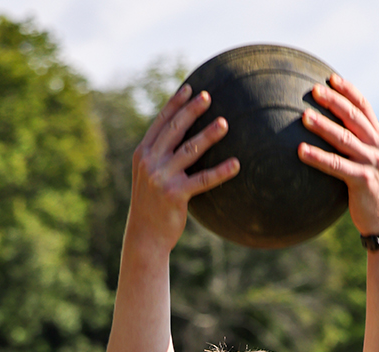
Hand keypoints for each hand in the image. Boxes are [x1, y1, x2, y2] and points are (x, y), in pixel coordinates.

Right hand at [128, 84, 238, 249]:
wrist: (144, 236)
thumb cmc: (151, 204)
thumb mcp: (149, 176)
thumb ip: (160, 156)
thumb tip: (181, 137)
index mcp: (142, 154)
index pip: (160, 123)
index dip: (175, 104)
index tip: (190, 88)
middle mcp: (149, 162)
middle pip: (174, 130)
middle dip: (191, 111)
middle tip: (209, 96)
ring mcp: (161, 178)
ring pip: (189, 150)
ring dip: (208, 135)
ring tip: (225, 123)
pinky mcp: (175, 195)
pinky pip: (202, 180)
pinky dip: (220, 172)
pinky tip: (236, 164)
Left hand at [299, 74, 378, 234]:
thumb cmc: (376, 188)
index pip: (364, 107)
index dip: (349, 91)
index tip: (331, 78)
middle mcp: (377, 146)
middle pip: (353, 117)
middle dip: (334, 101)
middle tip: (314, 89)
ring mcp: (371, 162)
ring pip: (344, 139)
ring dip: (323, 126)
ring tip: (304, 116)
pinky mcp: (362, 180)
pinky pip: (336, 166)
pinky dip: (318, 158)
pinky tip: (301, 151)